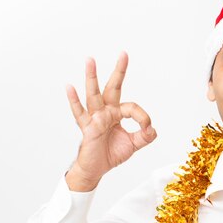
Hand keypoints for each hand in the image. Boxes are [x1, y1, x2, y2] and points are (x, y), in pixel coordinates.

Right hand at [65, 52, 156, 190]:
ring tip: (90, 60)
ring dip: (92, 77)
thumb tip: (153, 129)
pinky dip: (74, 100)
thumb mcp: (133, 144)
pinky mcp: (87, 127)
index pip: (132, 107)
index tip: (147, 127)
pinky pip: (79, 112)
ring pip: (93, 94)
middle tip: (123, 54)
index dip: (142, 117)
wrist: (96, 169)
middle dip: (119, 71)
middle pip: (112, 87)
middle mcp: (105, 111)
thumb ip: (145, 136)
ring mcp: (95, 117)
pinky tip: (69, 87)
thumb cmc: (111, 153)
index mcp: (117, 113)